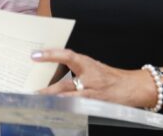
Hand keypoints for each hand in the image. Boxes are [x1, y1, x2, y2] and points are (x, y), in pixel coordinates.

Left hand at [32, 49, 154, 107]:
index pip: (67, 56)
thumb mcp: (93, 66)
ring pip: (69, 97)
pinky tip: (56, 108)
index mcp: (87, 63)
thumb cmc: (110, 76)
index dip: (51, 55)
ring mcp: (92, 92)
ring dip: (53, 100)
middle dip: (47, 89)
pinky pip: (77, 105)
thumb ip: (76, 67)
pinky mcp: (95, 103)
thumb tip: (54, 67)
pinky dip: (66, 106)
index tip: (35, 55)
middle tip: (30, 91)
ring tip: (38, 101)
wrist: (132, 87)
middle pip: (64, 83)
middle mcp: (89, 77)